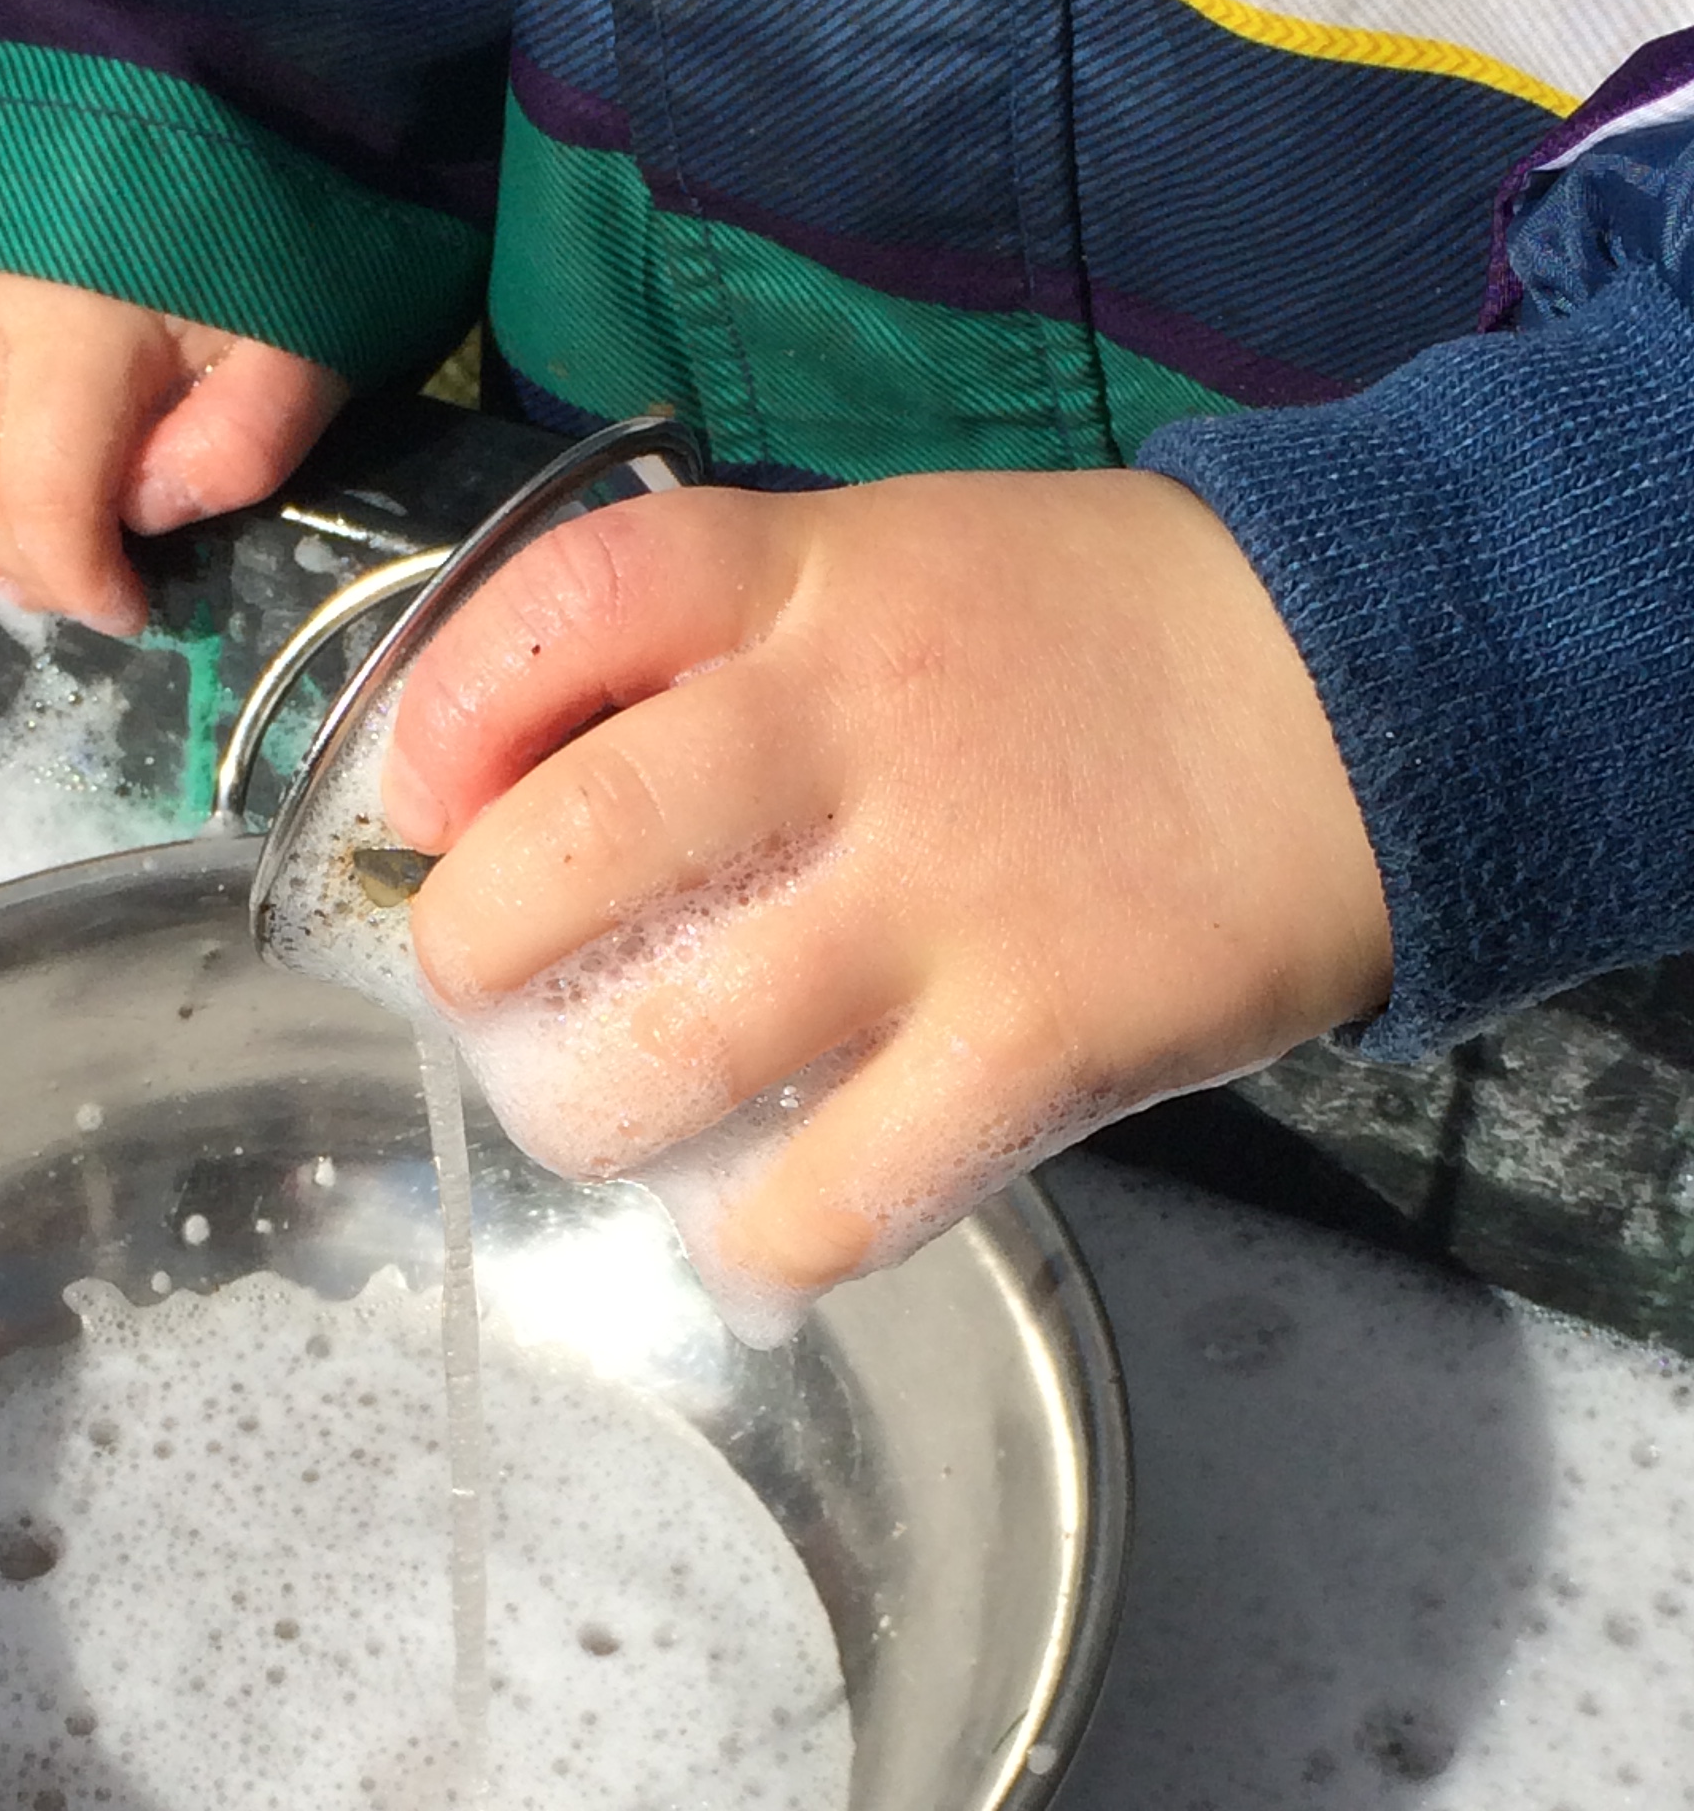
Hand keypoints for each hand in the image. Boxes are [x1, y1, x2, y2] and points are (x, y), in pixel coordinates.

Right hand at [0, 253, 347, 636]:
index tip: (126, 609)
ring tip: (11, 546)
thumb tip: (140, 511)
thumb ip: (240, 445)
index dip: (76, 577)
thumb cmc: (257, 231)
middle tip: (75, 587)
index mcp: (83, 320)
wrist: (200, 80)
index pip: (40, 493)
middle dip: (17, 562)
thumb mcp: (300, 345)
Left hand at [382, 470, 1389, 1299]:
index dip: (451, 719)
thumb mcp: (901, 567)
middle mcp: (857, 727)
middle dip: (471, 952)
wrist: (1376, 689)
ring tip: (613, 1117)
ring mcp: (948, 894)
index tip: (433, 807)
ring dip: (590, 1114)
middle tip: (494, 994)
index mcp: (815, 580)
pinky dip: (756, 1242)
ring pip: (667, 1049)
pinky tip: (750, 1233)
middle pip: (568, 852)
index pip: (566, 608)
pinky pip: (832, 1193)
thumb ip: (731, 655)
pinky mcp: (1039, 1043)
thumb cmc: (1095, 648)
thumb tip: (528, 798)